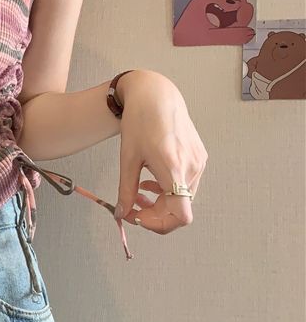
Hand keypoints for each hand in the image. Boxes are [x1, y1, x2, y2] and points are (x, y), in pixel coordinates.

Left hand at [114, 70, 207, 233]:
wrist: (156, 96)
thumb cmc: (140, 122)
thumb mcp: (127, 159)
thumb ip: (125, 190)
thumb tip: (121, 214)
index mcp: (174, 168)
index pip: (180, 216)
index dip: (159, 225)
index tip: (138, 217)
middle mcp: (192, 167)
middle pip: (179, 210)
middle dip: (153, 214)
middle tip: (130, 207)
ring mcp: (199, 163)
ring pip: (182, 199)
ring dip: (160, 203)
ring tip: (138, 192)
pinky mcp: (199, 158)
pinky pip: (186, 185)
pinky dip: (168, 190)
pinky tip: (151, 181)